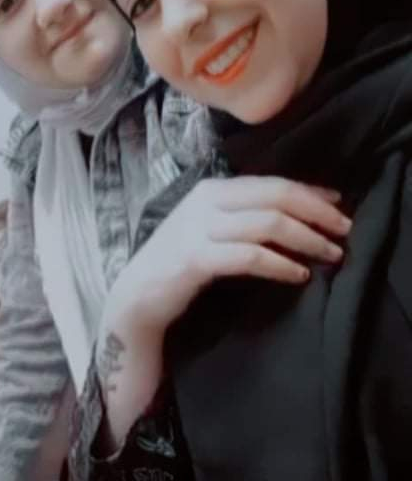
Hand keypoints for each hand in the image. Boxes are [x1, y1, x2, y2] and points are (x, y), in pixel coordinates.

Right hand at [106, 176, 350, 340]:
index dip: (311, 193)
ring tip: (330, 255)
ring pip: (268, 224)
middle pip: (275, 197)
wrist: (137, 296)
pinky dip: (281, 264)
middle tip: (344, 231)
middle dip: (317, 213)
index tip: (339, 205)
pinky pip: (251, 257)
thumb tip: (296, 213)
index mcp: (213, 189)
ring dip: (307, 239)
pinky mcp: (196, 259)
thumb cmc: (179, 263)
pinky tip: (298, 274)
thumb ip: (243, 216)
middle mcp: (206, 201)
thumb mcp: (210, 227)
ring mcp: (199, 228)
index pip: (272, 183)